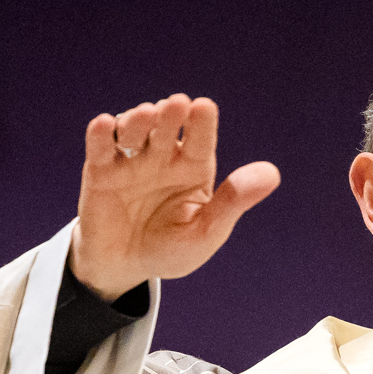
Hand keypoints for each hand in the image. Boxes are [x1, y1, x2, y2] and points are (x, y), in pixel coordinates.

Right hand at [72, 94, 280, 298]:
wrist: (125, 269)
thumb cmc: (171, 249)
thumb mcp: (206, 232)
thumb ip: (233, 202)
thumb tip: (273, 174)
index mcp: (193, 167)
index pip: (200, 137)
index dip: (201, 121)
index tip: (204, 107)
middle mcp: (162, 156)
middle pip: (165, 126)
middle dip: (170, 114)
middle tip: (176, 105)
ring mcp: (130, 161)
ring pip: (133, 130)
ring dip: (138, 120)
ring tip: (145, 115)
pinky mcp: (99, 171)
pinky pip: (100, 147)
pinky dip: (101, 134)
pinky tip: (105, 124)